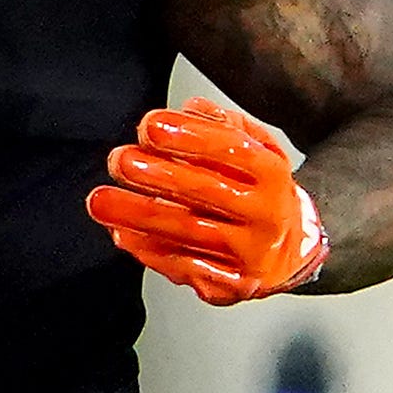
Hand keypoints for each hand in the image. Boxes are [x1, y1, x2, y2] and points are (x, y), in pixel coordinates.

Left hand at [91, 98, 327, 305]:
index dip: (190, 137)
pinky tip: (121, 233)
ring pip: (189, 232)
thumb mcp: (256, 150)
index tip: (150, 125)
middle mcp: (265, 215)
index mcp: (272, 174)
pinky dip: (148, 250)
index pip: (233, 150)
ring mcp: (248, 254)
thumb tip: (188, 109)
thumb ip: (222, 126)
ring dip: (139, 215)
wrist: (291, 253)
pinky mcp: (230, 284)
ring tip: (101, 200)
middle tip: (120, 161)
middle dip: (159, 175)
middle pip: (208, 193)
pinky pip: (183, 265)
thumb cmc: (261, 193)